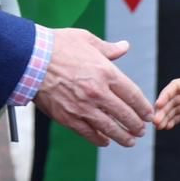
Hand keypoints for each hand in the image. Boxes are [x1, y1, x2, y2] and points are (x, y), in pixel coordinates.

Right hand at [34, 28, 152, 146]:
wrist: (30, 59)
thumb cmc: (58, 45)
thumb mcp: (86, 39)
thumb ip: (108, 48)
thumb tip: (124, 47)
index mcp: (106, 72)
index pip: (132, 95)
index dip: (143, 107)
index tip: (149, 114)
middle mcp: (98, 92)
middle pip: (124, 114)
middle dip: (136, 124)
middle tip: (141, 130)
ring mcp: (83, 107)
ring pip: (109, 128)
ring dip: (122, 136)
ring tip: (130, 141)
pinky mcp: (68, 117)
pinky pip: (88, 132)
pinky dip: (99, 139)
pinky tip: (105, 141)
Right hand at [153, 74, 179, 128]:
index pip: (176, 86)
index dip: (165, 94)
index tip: (158, 105)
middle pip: (172, 99)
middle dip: (163, 110)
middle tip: (156, 121)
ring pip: (174, 108)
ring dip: (165, 116)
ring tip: (159, 127)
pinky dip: (173, 120)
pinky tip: (167, 126)